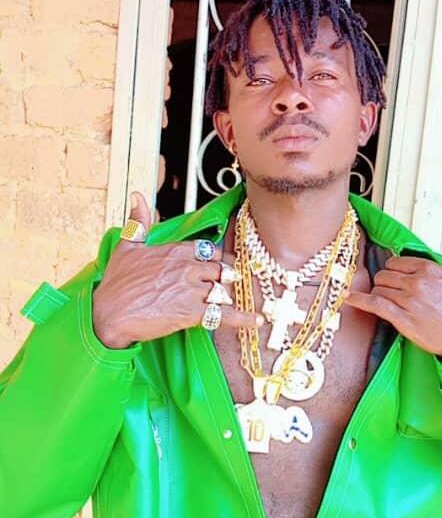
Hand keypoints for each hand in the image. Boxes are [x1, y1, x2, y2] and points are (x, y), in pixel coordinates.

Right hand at [92, 191, 263, 348]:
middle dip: (230, 277)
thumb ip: (138, 221)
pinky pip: (224, 314)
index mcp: (176, 250)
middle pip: (223, 268)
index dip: (221, 258)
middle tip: (234, 284)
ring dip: (231, 296)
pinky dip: (243, 318)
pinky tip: (256, 321)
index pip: (211, 249)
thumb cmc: (115, 283)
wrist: (108, 314)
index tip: (228, 264)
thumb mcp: (126, 246)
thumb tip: (138, 196)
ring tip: (239, 301)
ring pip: (224, 289)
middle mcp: (187, 267)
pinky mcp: (191, 313)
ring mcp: (191, 290)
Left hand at [345, 222, 441, 359]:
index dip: (396, 270)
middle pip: (385, 275)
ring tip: (385, 302)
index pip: (398, 262)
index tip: (397, 276)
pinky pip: (374, 305)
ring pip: (379, 289)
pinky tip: (350, 298)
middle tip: (392, 291)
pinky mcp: (403, 320)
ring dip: (379, 295)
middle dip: (386, 283)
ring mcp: (409, 302)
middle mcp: (418, 283)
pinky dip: (360, 301)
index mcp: (432, 270)